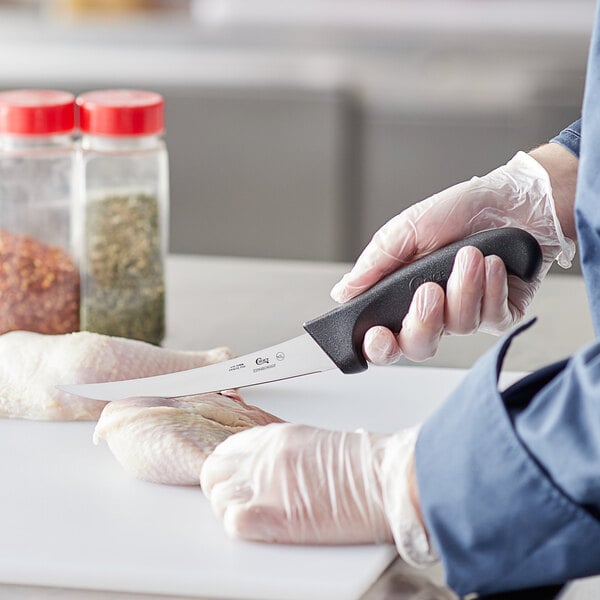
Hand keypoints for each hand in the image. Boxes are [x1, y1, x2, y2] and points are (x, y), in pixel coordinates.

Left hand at [200, 422, 436, 566]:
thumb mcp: (314, 444)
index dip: (227, 470)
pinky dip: (242, 528)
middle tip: (240, 503)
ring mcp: (264, 482)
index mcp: (275, 437)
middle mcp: (263, 456)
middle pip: (214, 473)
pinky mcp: (270, 514)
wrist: (383, 480)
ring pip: (219, 500)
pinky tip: (262, 528)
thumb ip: (282, 455)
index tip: (234, 481)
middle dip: (221, 490)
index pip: (226, 450)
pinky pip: (232, 522)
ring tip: (258, 519)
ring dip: (232, 511)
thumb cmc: (364, 465)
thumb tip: (267, 473)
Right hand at [331, 150, 575, 363]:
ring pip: (459, 327)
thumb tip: (341, 293)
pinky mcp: (501, 313)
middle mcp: (434, 312)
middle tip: (429, 290)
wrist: (511, 200)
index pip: (384, 339)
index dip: (378, 347)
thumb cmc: (457, 211)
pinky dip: (491, 288)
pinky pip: (492, 319)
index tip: (378, 334)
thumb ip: (373, 265)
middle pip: (418, 347)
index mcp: (403, 296)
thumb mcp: (405, 231)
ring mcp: (467, 315)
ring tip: (470, 255)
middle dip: (423, 322)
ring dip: (464, 288)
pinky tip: (492, 264)